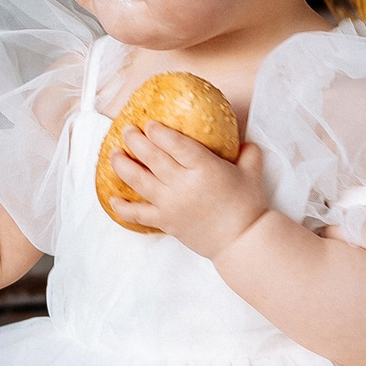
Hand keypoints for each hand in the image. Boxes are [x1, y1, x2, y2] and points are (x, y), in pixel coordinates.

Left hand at [108, 123, 271, 258]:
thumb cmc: (248, 206)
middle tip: (127, 131)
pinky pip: (138, 214)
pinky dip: (123, 207)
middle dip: (135, 141)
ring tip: (115, 154)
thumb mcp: (253, 173)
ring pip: (139, 181)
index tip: (149, 124)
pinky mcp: (165, 222)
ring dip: (123, 165)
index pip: (175, 144)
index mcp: (204, 168)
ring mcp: (171, 204)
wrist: (242, 241)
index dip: (159, 132)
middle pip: (152, 158)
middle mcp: (183, 184)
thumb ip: (248, 152)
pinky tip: (112, 199)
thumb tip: (244, 141)